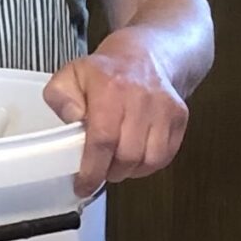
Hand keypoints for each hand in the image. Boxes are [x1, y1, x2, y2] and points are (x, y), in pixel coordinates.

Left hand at [43, 38, 189, 197]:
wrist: (145, 55)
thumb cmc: (106, 72)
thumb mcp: (70, 75)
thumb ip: (61, 99)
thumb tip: (72, 121)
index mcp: (110, 88)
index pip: (102, 139)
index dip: (93, 170)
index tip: (84, 185)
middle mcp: (141, 97)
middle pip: (127, 155)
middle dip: (110, 171)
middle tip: (99, 169)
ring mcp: (164, 108)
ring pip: (149, 160)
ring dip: (130, 170)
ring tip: (117, 162)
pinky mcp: (179, 117)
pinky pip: (165, 156)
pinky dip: (148, 165)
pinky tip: (135, 156)